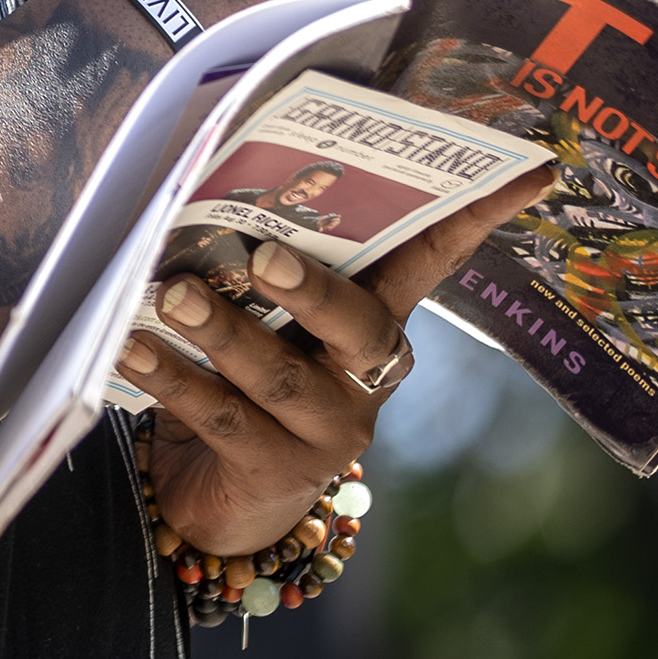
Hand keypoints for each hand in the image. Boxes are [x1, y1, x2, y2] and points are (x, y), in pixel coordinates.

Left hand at [122, 164, 554, 554]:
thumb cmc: (242, 370)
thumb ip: (257, 255)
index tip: (528, 168)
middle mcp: (363, 374)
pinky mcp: (275, 472)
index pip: (430, 257)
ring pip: (275, 376)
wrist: (222, 495)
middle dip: (314, 288)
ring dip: (222, 333)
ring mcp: (326, 429)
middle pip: (357, 326)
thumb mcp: (263, 311)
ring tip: (172, 294)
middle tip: (264, 254)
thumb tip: (207, 164)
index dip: (474, 215)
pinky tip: (129, 346)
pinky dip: (170, 378)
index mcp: (373, 318)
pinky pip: (219, 419)